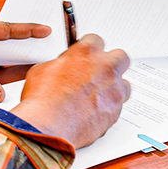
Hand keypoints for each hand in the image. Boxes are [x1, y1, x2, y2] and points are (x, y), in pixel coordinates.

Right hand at [11, 34, 130, 148]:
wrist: (48, 127)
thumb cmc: (43, 100)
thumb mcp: (42, 70)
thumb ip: (61, 64)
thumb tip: (63, 67)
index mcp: (88, 52)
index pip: (96, 40)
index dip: (90, 49)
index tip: (86, 55)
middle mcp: (106, 67)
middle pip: (120, 57)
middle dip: (111, 63)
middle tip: (99, 72)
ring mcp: (114, 88)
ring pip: (124, 83)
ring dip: (114, 87)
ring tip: (99, 95)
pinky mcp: (117, 109)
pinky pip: (119, 104)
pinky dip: (109, 107)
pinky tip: (96, 111)